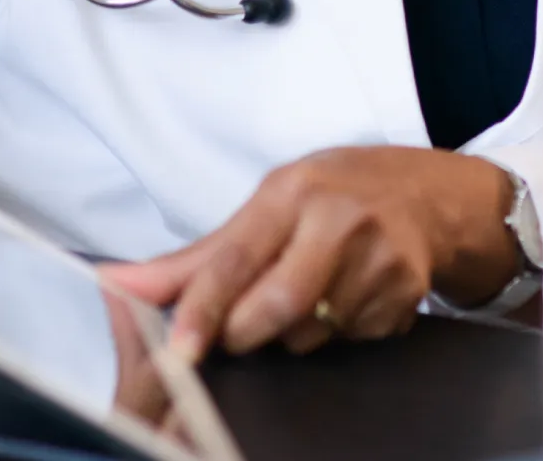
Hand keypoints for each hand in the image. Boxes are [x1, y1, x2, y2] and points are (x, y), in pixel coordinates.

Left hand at [101, 147, 517, 360]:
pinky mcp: (406, 292)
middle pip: (277, 305)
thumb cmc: (331, 196)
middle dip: (246, 332)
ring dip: (294, 334)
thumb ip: (194, 258)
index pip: (235, 259)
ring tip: (307, 294)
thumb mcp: (265, 207)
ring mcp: (378, 257)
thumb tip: (117, 284)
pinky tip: (346, 297)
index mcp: (290, 193)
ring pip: (311, 334)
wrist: (425, 194)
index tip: (178, 349)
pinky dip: (337, 334)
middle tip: (238, 332)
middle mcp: (337, 220)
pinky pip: (351, 340)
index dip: (202, 308)